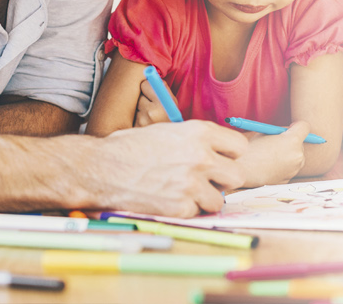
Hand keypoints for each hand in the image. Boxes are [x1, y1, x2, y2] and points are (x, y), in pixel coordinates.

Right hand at [96, 120, 246, 216]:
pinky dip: (185, 210)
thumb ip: (197, 140)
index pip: (240, 147)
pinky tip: (168, 199)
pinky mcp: (180, 206)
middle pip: (237, 176)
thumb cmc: (131, 147)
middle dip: (223, 180)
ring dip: (205, 199)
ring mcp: (192, 184)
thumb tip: (219, 150)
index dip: (229, 155)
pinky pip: (197, 212)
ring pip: (219, 200)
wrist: (101, 168)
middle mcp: (201, 157)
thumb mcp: (169, 130)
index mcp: (200, 133)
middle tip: (205, 180)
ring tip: (183, 192)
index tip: (219, 160)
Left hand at [133, 77, 172, 127]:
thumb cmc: (172, 119)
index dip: (147, 86)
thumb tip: (150, 73)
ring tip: (150, 116)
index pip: (145, 85)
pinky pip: (132, 115)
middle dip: (144, 97)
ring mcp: (140, 122)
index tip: (149, 86)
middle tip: (152, 104)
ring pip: (135, 105)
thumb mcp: (173, 104)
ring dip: (140, 108)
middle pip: (139, 95)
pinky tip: (145, 123)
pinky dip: (137, 117)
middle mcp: (150, 114)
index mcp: (162, 105)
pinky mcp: (134, 128)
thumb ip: (162, 89)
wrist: (168, 144)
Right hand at [236, 121, 310, 187]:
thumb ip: (279, 132)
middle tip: (276, 143)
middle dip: (291, 141)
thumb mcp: (265, 133)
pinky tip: (269, 166)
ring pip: (296, 157)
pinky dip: (283, 166)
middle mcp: (298, 155)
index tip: (290, 128)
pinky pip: (290, 168)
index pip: (304, 127)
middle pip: (301, 143)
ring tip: (270, 156)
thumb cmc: (250, 149)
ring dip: (288, 154)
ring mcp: (294, 169)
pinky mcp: (289, 179)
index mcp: (292, 140)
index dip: (296, 126)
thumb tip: (287, 132)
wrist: (241, 170)